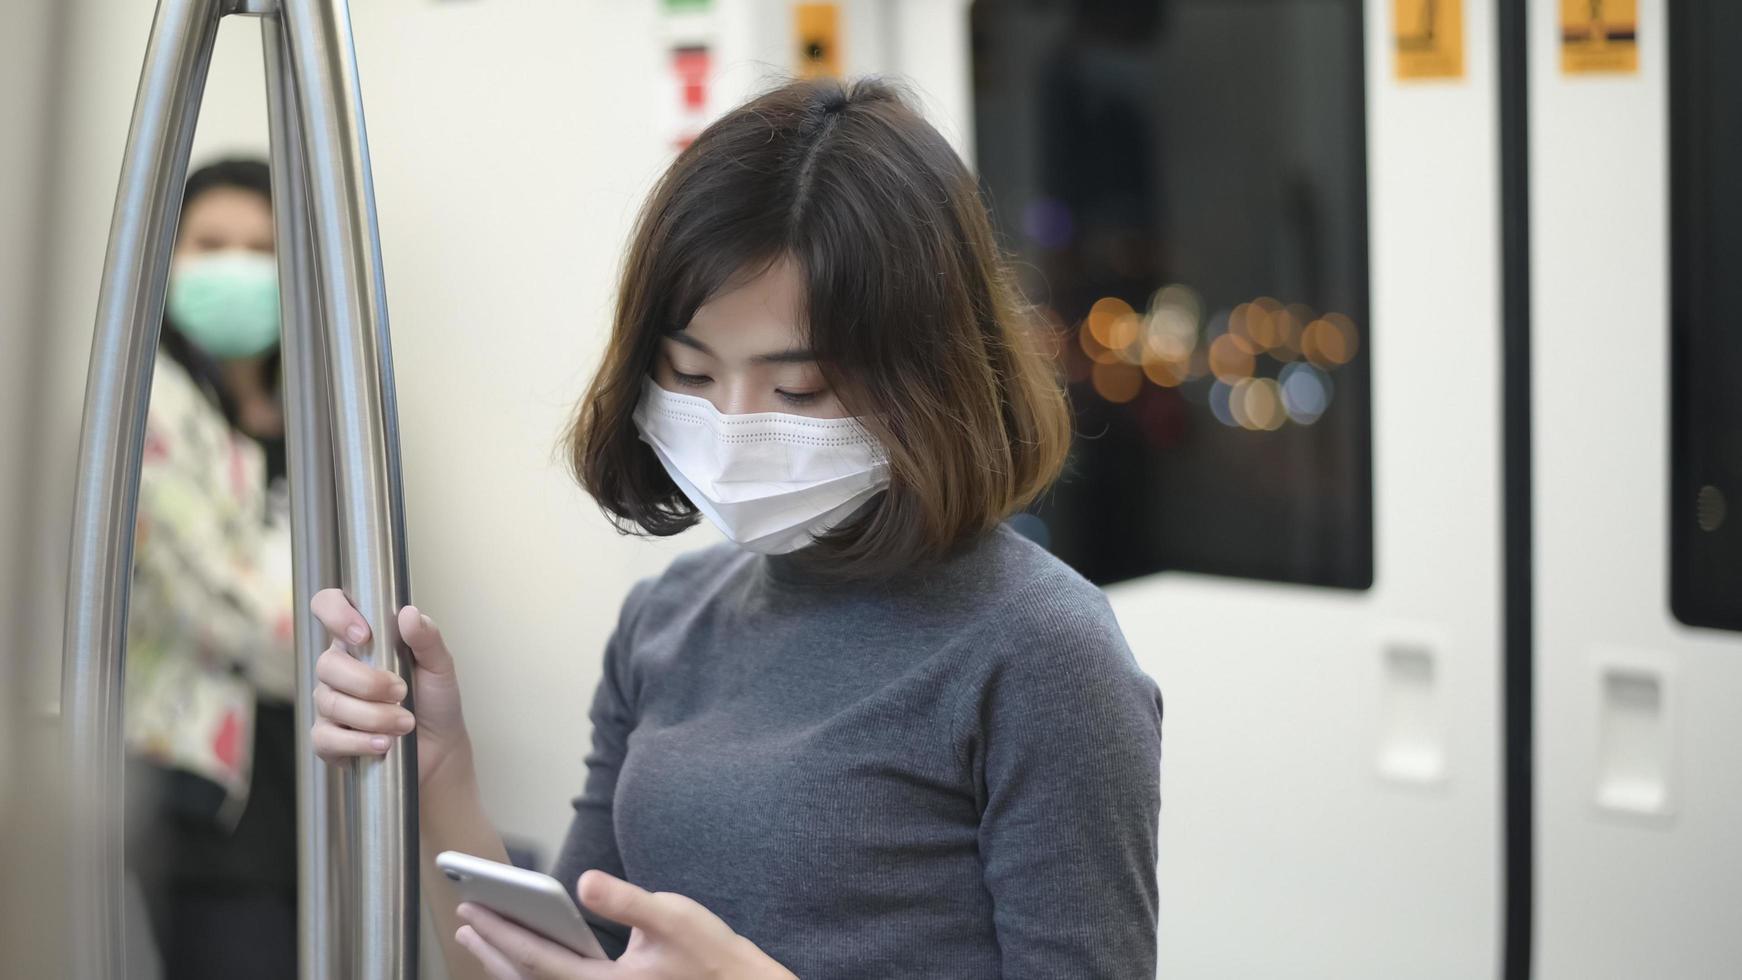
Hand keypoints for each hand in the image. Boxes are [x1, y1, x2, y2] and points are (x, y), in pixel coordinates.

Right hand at [308, 590, 468, 785]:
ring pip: (330, 702)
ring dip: (373, 716)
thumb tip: (408, 613)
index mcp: (360, 640)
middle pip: (327, 664)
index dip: (335, 613)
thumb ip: (426, 638)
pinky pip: (326, 738)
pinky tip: (384, 743)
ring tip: (406, 723)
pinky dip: (358, 742)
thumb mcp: (440, 666)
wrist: (440, 748)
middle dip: (368, 682)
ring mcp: (329, 703)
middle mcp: (338, 669)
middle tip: (402, 692)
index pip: (328, 606)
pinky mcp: (328, 739)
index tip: (364, 636)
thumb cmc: (435, 701)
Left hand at [454, 871, 797, 979]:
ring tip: (479, 939)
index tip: (471, 908)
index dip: (501, 933)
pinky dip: (530, 971)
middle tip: (462, 921)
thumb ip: (625, 901)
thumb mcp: (672, 917)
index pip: (538, 959)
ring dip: (505, 963)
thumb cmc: (709, 954)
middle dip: (491, 950)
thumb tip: (583, 882)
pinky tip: (523, 954)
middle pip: (527, 979)